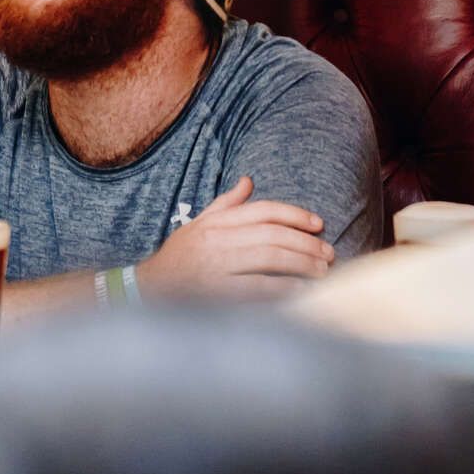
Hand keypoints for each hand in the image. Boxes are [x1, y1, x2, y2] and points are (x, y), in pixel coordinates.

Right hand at [137, 176, 334, 299]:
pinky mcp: (215, 292)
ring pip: (269, 257)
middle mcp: (217, 240)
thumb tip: (248, 181)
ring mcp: (216, 266)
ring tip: (322, 272)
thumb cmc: (178, 258)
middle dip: (305, 243)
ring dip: (301, 264)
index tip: (318, 224)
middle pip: (272, 234)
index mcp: (216, 222)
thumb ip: (225, 205)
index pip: (263, 210)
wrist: (145, 291)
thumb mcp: (198, 225)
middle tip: (328, 253)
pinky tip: (301, 292)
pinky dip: (282, 289)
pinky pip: (257, 288)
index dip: (294, 215)